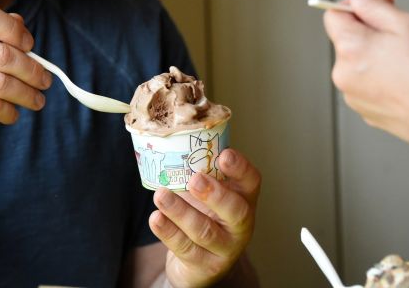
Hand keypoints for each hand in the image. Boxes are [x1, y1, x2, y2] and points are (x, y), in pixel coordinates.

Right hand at [0, 2, 51, 157]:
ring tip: (37, 101)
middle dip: (32, 70)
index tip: (29, 46)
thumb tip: (22, 24)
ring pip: (3, 83)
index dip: (14, 29)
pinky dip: (10, 112)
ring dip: (27, 94)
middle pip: (2, 54)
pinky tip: (12, 114)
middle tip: (46, 81)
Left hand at [149, 149, 260, 286]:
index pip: (251, 182)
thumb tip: (173, 142)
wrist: (199, 265)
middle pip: (236, 211)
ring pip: (205, 231)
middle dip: (215, 194)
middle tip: (195, 179)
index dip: (241, 168)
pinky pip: (186, 248)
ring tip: (161, 196)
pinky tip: (156, 218)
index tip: (225, 154)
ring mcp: (225, 248)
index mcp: (244, 200)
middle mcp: (240, 225)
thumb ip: (200, 173)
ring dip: (181, 212)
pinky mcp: (205, 266)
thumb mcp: (208, 196)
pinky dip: (168, 232)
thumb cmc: (204, 218)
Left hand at [323, 0, 408, 141]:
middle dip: (375, 30)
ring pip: (362, 62)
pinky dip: (387, 76)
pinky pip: (371, 84)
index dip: (358, 4)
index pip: (334, 14)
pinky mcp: (369, 113)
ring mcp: (355, 97)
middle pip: (350, 38)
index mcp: (349, 49)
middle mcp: (343, 75)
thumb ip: (372, 1)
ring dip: (382, 53)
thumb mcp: (404, 23)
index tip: (383, 5)